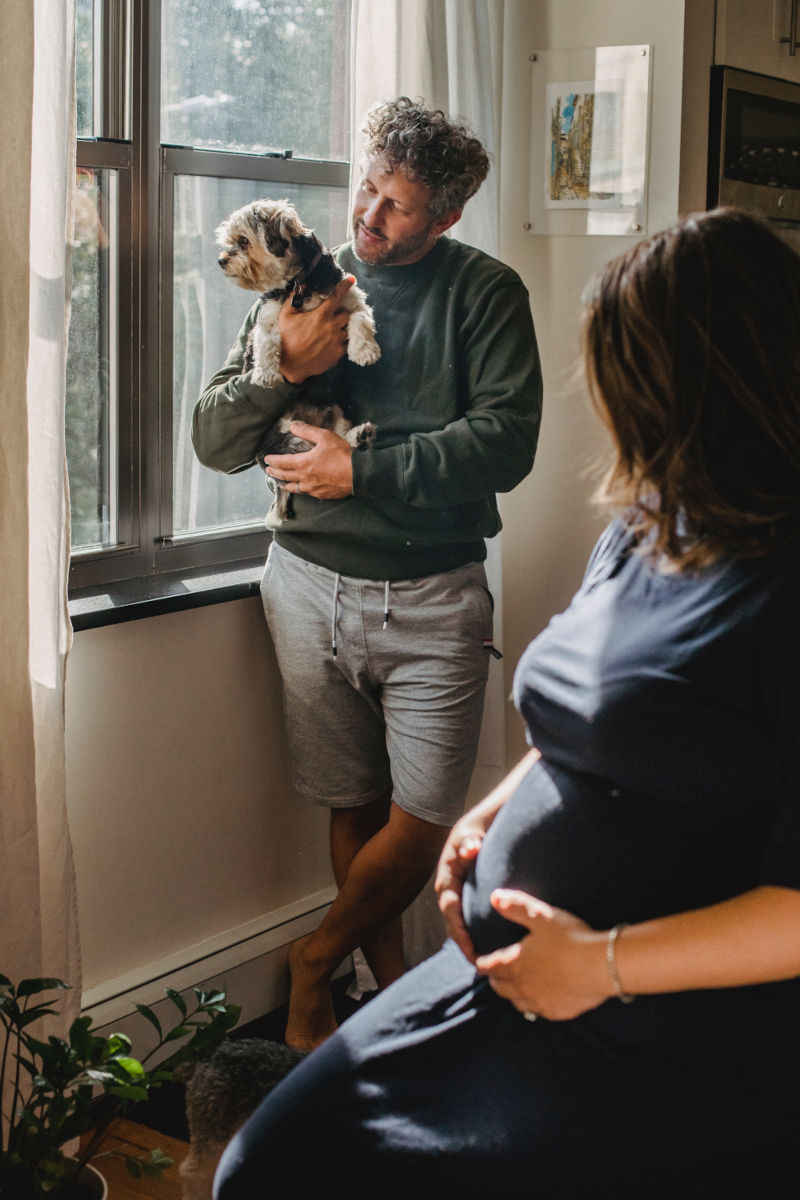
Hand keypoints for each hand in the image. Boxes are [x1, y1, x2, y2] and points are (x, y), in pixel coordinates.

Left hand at [265, 422, 352, 499]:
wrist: (358, 474)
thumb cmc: (342, 455)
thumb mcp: (324, 437)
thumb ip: (307, 431)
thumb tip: (293, 426)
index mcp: (303, 463)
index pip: (282, 462)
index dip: (273, 460)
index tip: (267, 459)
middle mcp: (305, 478)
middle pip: (285, 476)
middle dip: (275, 473)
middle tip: (268, 471)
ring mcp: (313, 489)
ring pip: (295, 488)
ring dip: (286, 484)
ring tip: (282, 483)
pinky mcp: (322, 495)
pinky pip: (308, 493)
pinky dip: (301, 490)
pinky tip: (302, 489)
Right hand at [278, 276, 354, 382]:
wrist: (290, 365)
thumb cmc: (286, 339)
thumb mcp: (286, 316)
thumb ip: (293, 299)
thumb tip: (302, 286)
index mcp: (321, 316)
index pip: (337, 297)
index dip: (345, 286)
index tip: (352, 280)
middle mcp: (332, 327)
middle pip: (347, 314)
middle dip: (343, 313)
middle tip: (336, 315)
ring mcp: (336, 342)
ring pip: (348, 330)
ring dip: (343, 328)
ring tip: (335, 330)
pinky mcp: (338, 354)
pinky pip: (346, 345)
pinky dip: (342, 342)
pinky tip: (334, 342)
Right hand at [435, 809, 495, 962]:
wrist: (479, 829)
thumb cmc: (475, 831)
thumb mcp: (470, 833)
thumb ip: (470, 841)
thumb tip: (472, 848)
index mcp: (447, 879)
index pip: (450, 909)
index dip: (458, 930)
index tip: (470, 948)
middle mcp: (450, 891)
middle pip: (453, 923)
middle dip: (464, 944)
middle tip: (480, 965)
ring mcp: (458, 896)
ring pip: (461, 925)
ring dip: (469, 944)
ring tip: (486, 965)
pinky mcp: (468, 899)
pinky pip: (469, 921)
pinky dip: (477, 935)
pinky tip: (491, 948)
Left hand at [474, 890, 610, 1020]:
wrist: (601, 966)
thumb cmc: (569, 938)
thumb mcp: (541, 916)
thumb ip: (516, 907)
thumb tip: (493, 897)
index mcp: (516, 963)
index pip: (492, 966)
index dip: (484, 964)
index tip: (479, 963)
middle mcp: (523, 986)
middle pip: (501, 987)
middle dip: (495, 980)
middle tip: (492, 977)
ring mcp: (540, 1002)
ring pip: (518, 1003)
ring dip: (512, 996)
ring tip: (512, 991)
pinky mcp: (558, 1012)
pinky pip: (539, 1012)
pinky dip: (533, 1007)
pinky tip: (539, 1003)